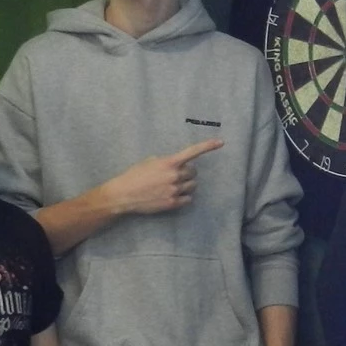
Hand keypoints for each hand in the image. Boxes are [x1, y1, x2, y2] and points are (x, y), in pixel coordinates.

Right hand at [101, 138, 222, 215]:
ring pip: (193, 186)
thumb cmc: (135, 175)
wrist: (124, 194)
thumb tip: (177, 165)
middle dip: (188, 173)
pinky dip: (184, 197)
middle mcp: (174, 176)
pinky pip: (188, 199)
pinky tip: (174, 195)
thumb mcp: (150, 162)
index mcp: (169, 163)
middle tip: (177, 175)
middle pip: (193, 172)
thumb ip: (166, 162)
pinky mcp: (172, 203)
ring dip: (187, 184)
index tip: (221, 142)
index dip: (208, 146)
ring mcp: (174, 190)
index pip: (192, 152)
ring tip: (174, 185)